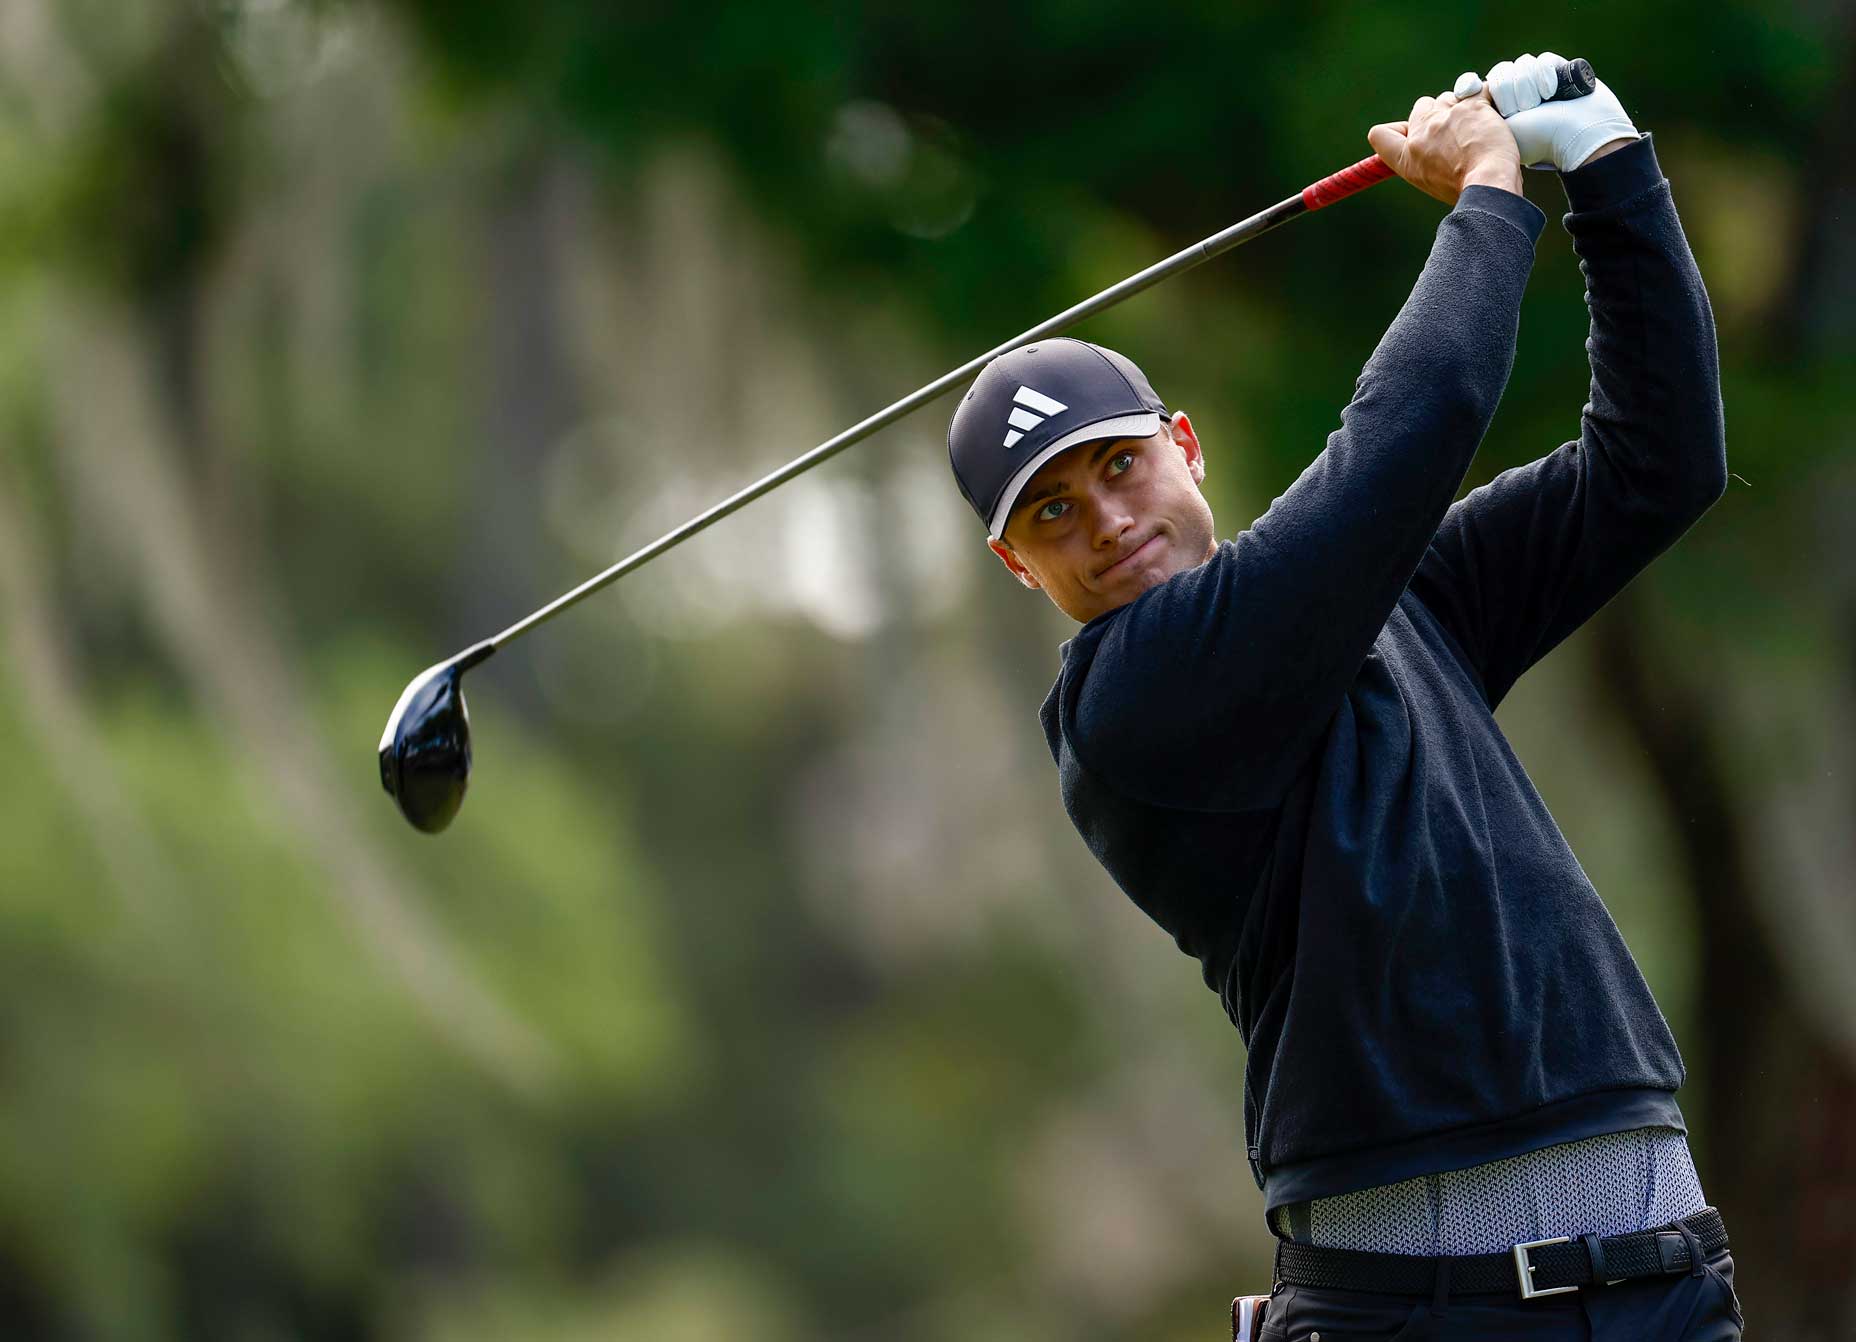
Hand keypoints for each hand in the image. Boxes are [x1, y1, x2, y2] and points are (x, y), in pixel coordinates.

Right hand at [1368, 89, 1520, 206]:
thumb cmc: (1466, 190)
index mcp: (1406, 157)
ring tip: (1479, 129)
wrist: (1490, 184)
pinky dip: (1487, 98)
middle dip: (1437, 114)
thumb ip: (1424, 162)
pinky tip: (1495, 112)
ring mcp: (1445, 116)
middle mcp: (1421, 133)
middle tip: (1457, 133)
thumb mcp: (1431, 183)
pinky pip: (1478, 90)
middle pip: (1421, 107)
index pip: (1379, 134)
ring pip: (1449, 97)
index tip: (1410, 133)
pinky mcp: (1471, 105)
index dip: (1395, 130)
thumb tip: (1432, 154)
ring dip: (1462, 107)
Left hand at [1480, 51, 1639, 171]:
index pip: (1487, 83)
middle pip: (1502, 71)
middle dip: (1511, 91)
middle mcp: (1521, 94)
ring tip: (1541, 103)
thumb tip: (1466, 89)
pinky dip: (1545, 74)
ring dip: (1529, 85)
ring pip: (1522, 64)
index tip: (1485, 93)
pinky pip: (1542, 60)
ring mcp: (1541, 83)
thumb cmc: (1537, 139)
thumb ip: (1479, 113)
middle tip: (1524, 109)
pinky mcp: (1561, 71)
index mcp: (1504, 109)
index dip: (1488, 86)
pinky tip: (1552, 92)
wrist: (1578, 136)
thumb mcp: (1500, 130)